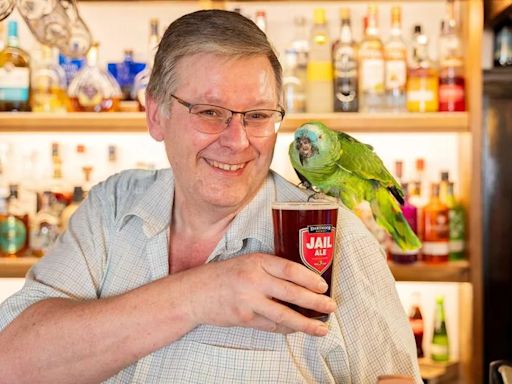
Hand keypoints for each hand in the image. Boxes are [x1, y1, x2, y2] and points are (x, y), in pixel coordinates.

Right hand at [177, 253, 335, 335]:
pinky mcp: (244, 318)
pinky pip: (271, 326)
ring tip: (321, 328)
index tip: (323, 285)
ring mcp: (248, 300)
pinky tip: (298, 329)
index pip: (289, 268)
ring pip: (284, 314)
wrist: (195, 293)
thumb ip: (270, 269)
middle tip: (331, 306)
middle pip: (291, 292)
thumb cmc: (224, 276)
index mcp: (256, 261)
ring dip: (306, 323)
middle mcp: (253, 279)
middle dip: (315, 302)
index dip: (310, 278)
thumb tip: (301, 281)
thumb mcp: (247, 263)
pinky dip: (287, 328)